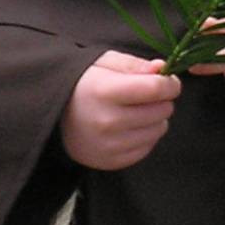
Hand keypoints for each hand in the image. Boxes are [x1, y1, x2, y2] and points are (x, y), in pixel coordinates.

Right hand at [60, 51, 180, 170]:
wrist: (54, 116)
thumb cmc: (84, 84)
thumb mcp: (105, 63)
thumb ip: (135, 64)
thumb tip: (162, 68)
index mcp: (105, 92)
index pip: (154, 89)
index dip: (170, 84)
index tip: (170, 81)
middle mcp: (107, 121)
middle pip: (160, 111)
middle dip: (163, 100)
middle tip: (151, 95)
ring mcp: (108, 145)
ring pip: (158, 130)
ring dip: (157, 118)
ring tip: (140, 110)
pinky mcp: (110, 161)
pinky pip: (147, 148)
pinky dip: (147, 136)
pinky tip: (133, 126)